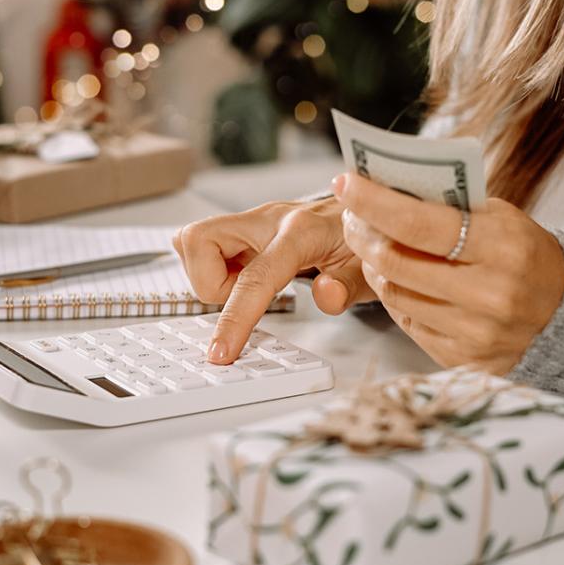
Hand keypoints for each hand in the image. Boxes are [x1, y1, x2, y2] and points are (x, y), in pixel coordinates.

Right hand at [173, 196, 375, 363]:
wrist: (363, 213)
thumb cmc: (364, 242)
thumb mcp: (370, 270)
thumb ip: (349, 285)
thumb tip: (326, 296)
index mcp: (301, 232)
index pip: (256, 276)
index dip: (235, 317)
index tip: (222, 351)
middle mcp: (268, 219)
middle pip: (199, 239)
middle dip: (206, 282)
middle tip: (240, 298)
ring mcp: (252, 220)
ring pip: (194, 241)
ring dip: (209, 276)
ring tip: (246, 287)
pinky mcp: (242, 227)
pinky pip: (203, 244)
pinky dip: (211, 268)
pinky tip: (242, 277)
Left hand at [334, 173, 563, 374]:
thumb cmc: (525, 256)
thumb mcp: (500, 218)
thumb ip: (449, 206)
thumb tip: (386, 186)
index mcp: (502, 247)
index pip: (419, 224)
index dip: (374, 203)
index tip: (346, 183)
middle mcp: (489, 294)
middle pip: (396, 262)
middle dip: (362, 235)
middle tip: (352, 217)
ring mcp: (474, 332)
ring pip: (393, 294)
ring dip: (373, 266)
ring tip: (374, 246)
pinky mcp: (460, 359)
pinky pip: (406, 321)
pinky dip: (395, 295)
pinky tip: (399, 278)